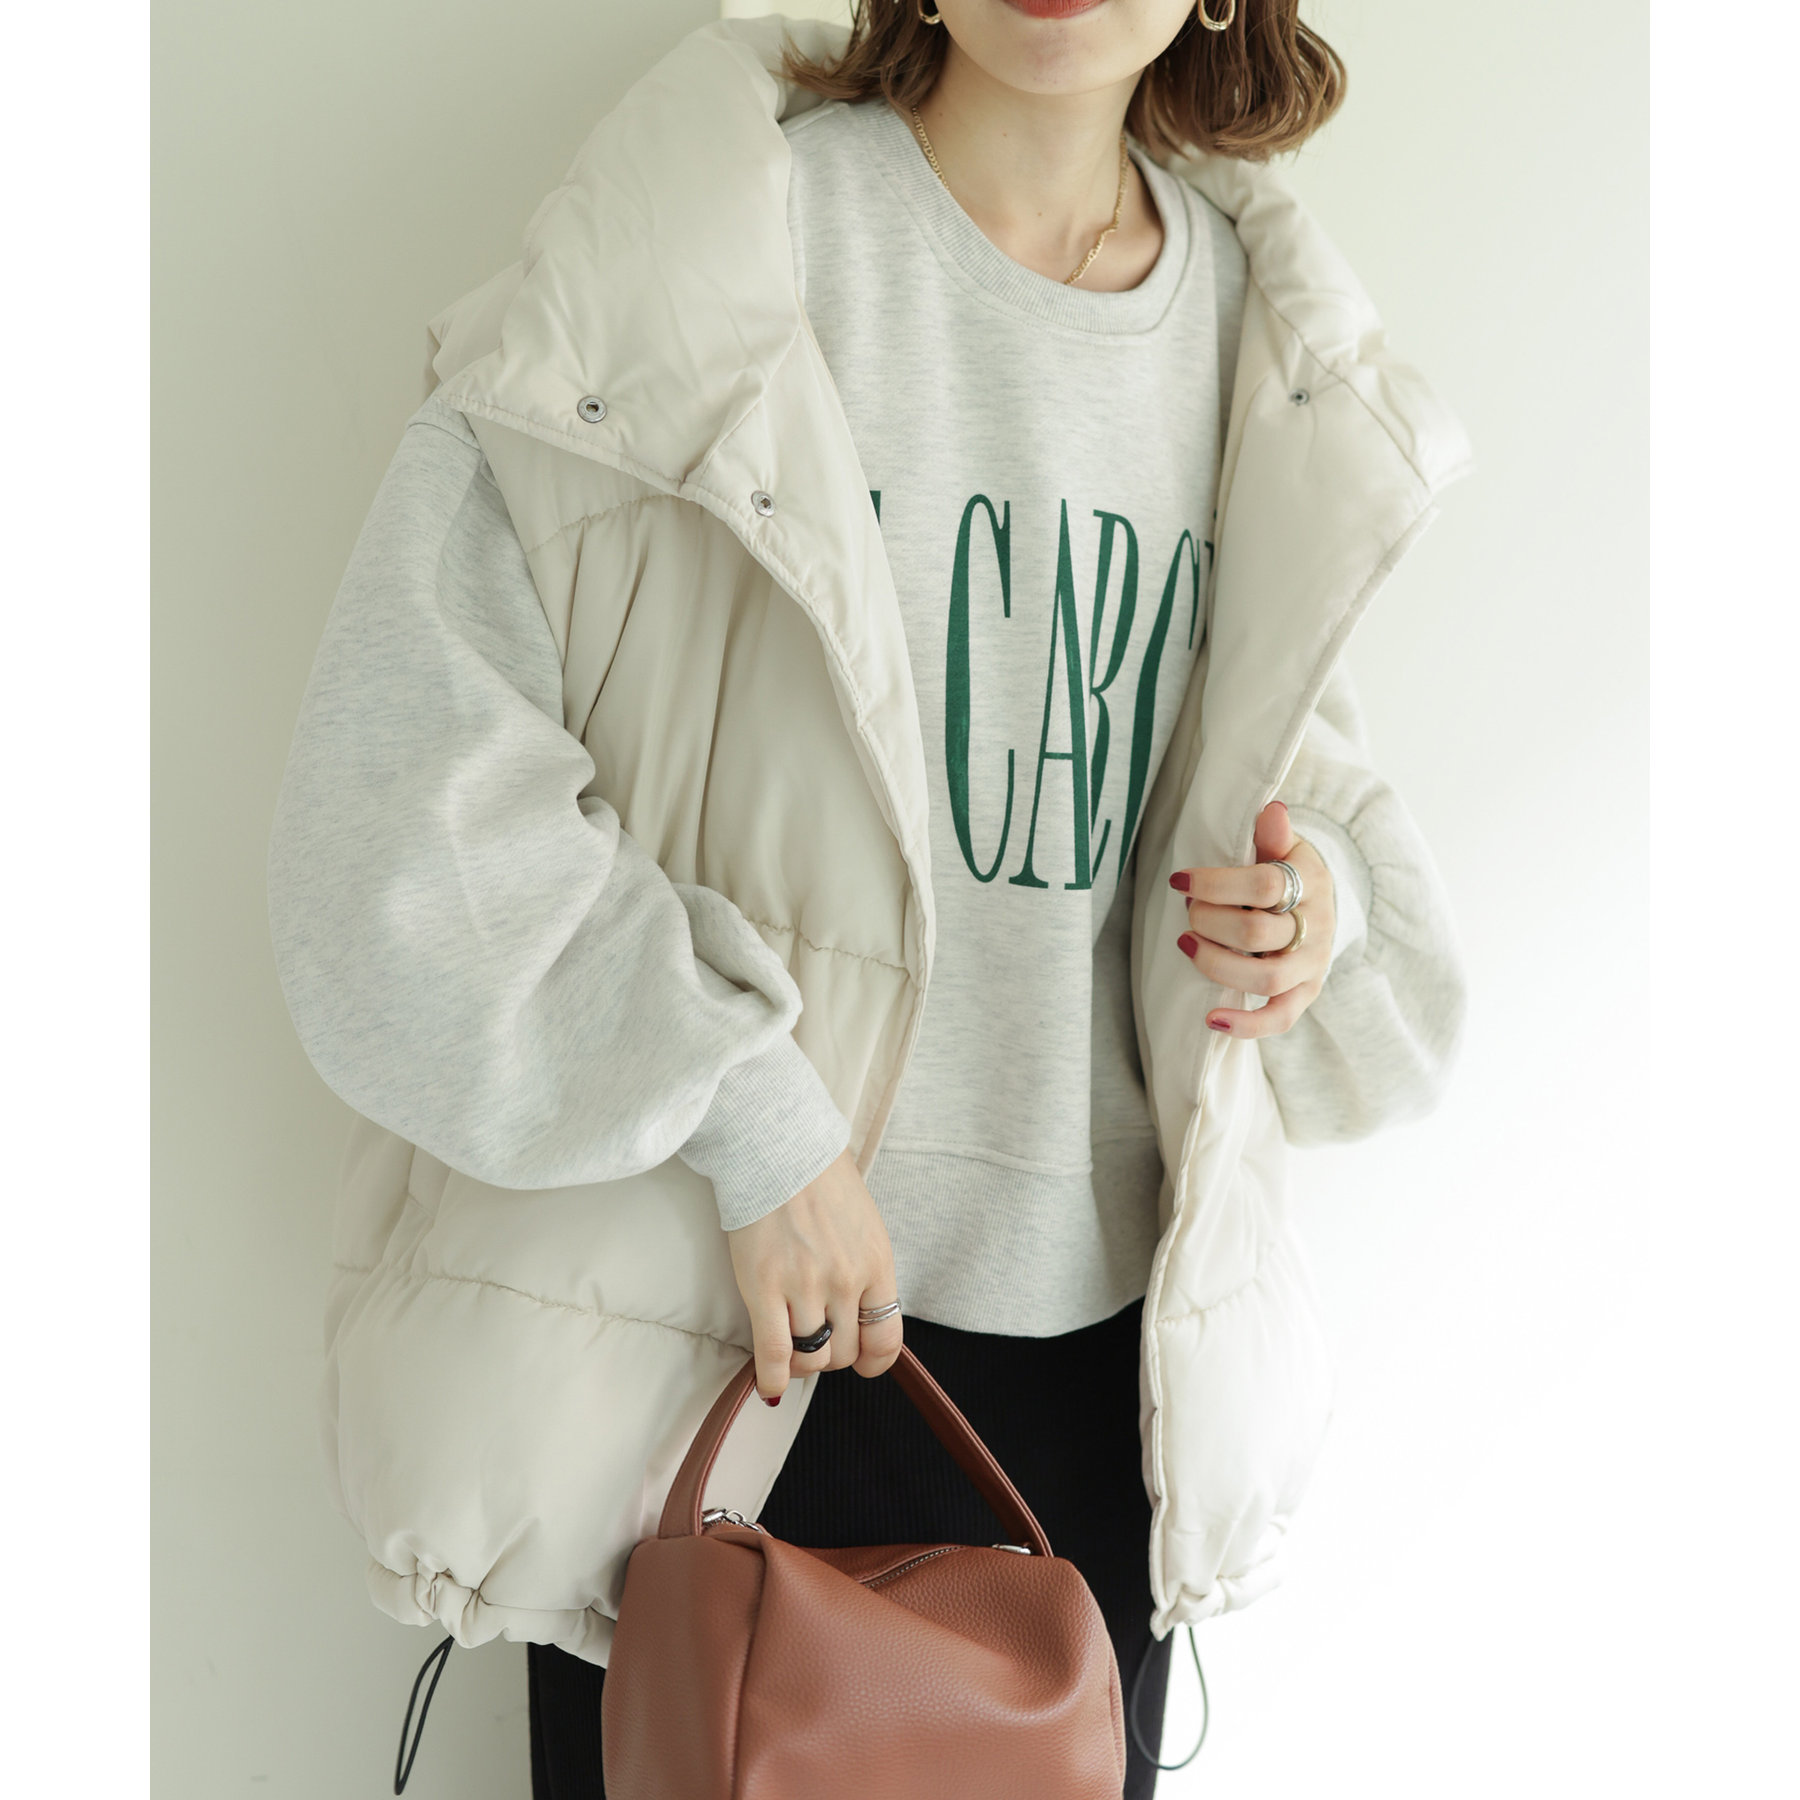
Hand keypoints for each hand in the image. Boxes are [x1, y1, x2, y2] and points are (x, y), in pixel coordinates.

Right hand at [725, 1148, 903, 1405]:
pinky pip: (773, 1353)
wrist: (778, 1148)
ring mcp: (806, 1286)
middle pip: (844, 1352)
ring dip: (800, 1363)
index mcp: (877, 1263)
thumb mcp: (864, 1225)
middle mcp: (847, 1280)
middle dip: (830, 1355)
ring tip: (789, 1348)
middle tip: (814, 1341)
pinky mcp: (765, 1287)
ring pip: (810, 1358)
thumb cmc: (819, 1181)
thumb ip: (865, 1269)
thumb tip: (858, 1314)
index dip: (873, 1360)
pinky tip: (768, 1383)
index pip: (887, 1338)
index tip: (860, 1361)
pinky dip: (771, 1377)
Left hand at [1169, 799, 1335, 1038]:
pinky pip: (1279, 1019)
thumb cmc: (1288, 873)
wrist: (1318, 908)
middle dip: (1209, 922)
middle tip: (1188, 912)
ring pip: (1265, 977)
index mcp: (1310, 882)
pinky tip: (1212, 1019)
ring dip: (1216, 964)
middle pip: (1256, 932)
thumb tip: (1270, 810)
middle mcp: (1316, 927)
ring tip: (1187, 945)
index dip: (1215, 883)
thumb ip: (1274, 834)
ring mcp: (1311, 965)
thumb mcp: (1285, 847)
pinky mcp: (1304, 994)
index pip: (1263, 884)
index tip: (1178, 881)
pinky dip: (1246, 1025)